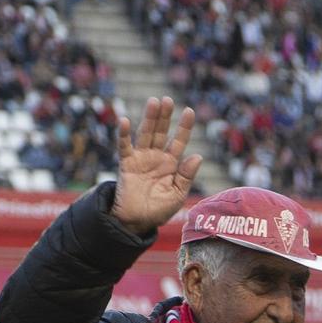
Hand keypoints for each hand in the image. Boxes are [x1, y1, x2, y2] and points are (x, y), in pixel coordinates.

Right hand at [110, 96, 202, 233]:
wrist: (136, 223)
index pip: (179, 141)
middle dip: (165, 116)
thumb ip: (186, 176)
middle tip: (168, 99)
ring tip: (154, 102)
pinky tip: (124, 121)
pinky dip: (123, 134)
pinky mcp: (126, 165)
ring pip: (145, 134)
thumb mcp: (177, 195)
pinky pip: (124, 147)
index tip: (189, 111)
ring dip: (149, 118)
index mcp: (171, 164)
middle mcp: (156, 157)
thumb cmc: (158, 211)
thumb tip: (197, 156)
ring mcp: (141, 159)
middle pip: (161, 132)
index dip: (184, 127)